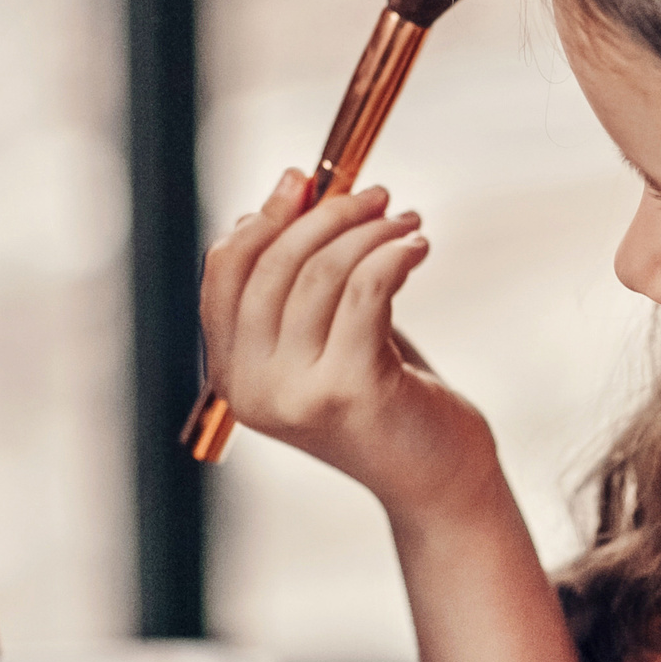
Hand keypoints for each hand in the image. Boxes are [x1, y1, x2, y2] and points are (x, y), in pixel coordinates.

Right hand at [200, 171, 494, 515]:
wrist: (436, 480)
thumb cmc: (385, 400)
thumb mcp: (326, 339)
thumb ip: (297, 283)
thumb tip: (288, 194)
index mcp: (233, 375)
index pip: (224, 272)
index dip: (265, 216)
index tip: (306, 181)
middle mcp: (253, 388)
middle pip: (273, 263)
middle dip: (327, 214)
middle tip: (377, 195)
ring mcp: (297, 393)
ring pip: (322, 271)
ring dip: (370, 230)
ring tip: (406, 222)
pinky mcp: (351, 389)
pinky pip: (367, 289)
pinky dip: (395, 253)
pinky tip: (418, 247)